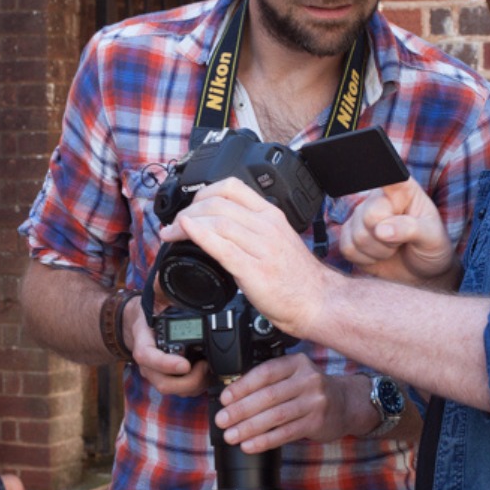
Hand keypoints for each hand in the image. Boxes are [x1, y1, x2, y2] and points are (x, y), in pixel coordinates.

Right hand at [122, 295, 211, 396]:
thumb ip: (163, 290)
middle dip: (188, 380)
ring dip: (194, 384)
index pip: (147, 356)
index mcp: (143, 342)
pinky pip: (180, 390)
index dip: (165, 363)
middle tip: (205, 366)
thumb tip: (174, 274)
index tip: (185, 363)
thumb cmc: (149, 313)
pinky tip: (208, 373)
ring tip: (209, 369)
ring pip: (173, 389)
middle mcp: (148, 363)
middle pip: (163, 382)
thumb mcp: (154, 300)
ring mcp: (156, 373)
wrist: (137, 326)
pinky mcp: (167, 378)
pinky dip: (196, 385)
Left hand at [161, 178, 329, 337]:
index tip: (190, 206)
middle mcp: (266, 226)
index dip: (203, 192)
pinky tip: (185, 233)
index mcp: (271, 216)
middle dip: (188, 210)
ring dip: (186, 224)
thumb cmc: (297, 278)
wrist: (317, 302)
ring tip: (172, 234)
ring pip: (217, 221)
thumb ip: (253, 229)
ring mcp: (262, 247)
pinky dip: (199, 236)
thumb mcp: (277, 241)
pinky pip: (222, 247)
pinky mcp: (255, 270)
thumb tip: (219, 226)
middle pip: (218, 203)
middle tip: (174, 225)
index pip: (232, 187)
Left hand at [213, 353, 369, 452]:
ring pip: (276, 416)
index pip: (265, 373)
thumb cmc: (312, 389)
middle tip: (222, 420)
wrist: (347, 403)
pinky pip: (286, 433)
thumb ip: (271, 381)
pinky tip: (250, 445)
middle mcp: (308, 379)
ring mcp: (315, 401)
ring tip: (231, 435)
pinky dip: (265, 441)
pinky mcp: (317, 422)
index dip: (242, 386)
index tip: (224, 398)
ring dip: (249, 428)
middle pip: (268, 396)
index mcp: (296, 363)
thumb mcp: (295, 375)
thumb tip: (233, 397)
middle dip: (241, 410)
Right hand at [340, 179, 459, 286]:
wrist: (422, 271)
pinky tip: (378, 255)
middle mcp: (379, 199)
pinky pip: (347, 248)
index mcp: (402, 190)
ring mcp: (362, 216)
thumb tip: (382, 230)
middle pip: (368, 215)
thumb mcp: (432, 237)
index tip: (378, 163)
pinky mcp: (350, 236)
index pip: (387, 177)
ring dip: (377, 251)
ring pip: (356, 236)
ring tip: (393, 248)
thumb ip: (411, 229)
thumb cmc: (431, 247)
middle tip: (402, 240)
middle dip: (386, 238)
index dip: (379, 169)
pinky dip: (364, 259)